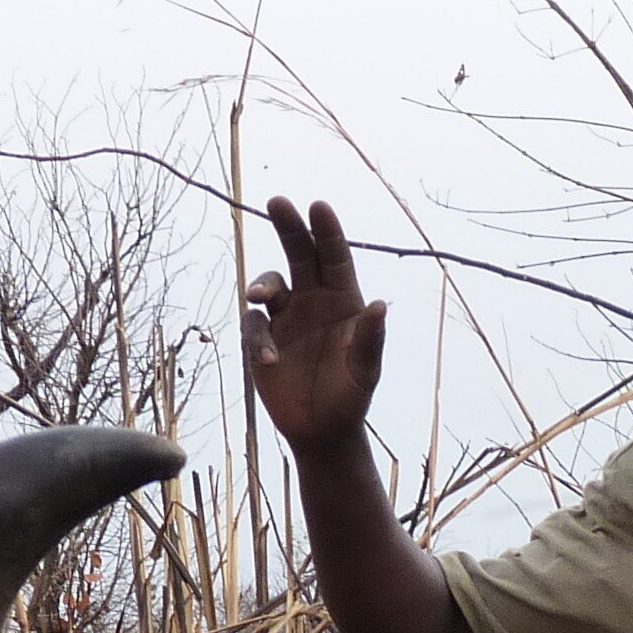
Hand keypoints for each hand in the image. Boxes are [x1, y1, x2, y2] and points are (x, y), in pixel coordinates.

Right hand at [243, 197, 387, 453]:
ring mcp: (285, 319)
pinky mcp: (261, 341)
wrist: (322, 431)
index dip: (327, 231)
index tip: (318, 207)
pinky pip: (254, 327)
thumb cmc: (351, 397)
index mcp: (343, 300)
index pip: (335, 257)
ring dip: (262, 283)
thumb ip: (369, 339)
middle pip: (299, 253)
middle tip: (278, 201)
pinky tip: (269, 360)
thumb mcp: (365, 370)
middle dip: (289, 227)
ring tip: (258, 296)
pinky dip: (257, 338)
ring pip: (269, 284)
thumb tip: (378, 306)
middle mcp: (313, 301)